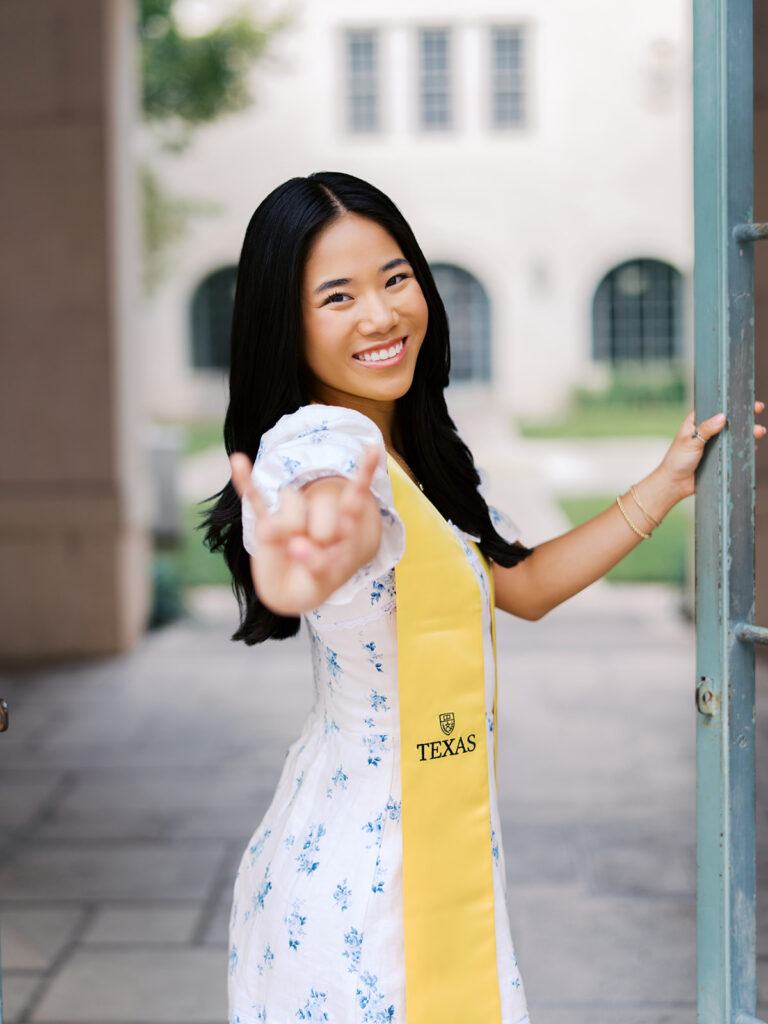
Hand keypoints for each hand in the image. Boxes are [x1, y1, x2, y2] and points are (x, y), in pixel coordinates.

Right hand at [229, 446, 381, 613]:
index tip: (373, 449)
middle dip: (322, 533)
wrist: (288, 593)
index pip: (354, 498)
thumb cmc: (311, 585)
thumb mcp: (321, 584)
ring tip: (291, 548)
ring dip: (291, 524)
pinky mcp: (266, 526)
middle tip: (314, 556)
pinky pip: (255, 499)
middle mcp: (316, 517)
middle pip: (324, 505)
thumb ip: (316, 566)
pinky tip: (238, 462)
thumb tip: (296, 545)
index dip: (362, 475)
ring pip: (292, 499)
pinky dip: (246, 482)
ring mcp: (290, 520)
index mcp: (340, 529)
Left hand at [659, 400, 765, 500]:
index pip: (714, 406)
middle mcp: (708, 430)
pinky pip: (735, 450)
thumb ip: (706, 430)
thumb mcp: (690, 442)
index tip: (742, 396)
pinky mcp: (720, 457)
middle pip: (728, 419)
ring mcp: (715, 444)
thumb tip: (722, 417)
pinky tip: (752, 446)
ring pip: (734, 434)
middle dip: (744, 414)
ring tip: (758, 431)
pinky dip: (745, 447)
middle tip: (758, 408)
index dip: (728, 401)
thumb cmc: (677, 460)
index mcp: (697, 421)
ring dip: (747, 431)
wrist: (675, 484)